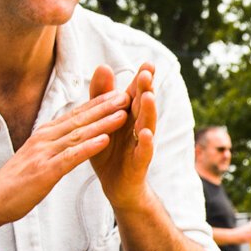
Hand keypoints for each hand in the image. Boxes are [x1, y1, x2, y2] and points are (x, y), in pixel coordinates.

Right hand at [0, 80, 129, 231]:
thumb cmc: (15, 182)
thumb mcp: (36, 156)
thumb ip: (52, 144)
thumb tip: (67, 135)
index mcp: (44, 134)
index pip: (74, 115)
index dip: (96, 103)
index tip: (116, 93)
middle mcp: (44, 138)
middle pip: (79, 119)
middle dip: (104, 107)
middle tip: (126, 95)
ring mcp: (44, 153)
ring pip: (79, 134)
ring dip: (102, 123)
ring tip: (123, 114)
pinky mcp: (45, 171)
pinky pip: (71, 157)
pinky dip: (89, 147)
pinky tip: (105, 141)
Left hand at [89, 64, 158, 212]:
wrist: (116, 187)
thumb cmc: (109, 151)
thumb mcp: (101, 121)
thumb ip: (101, 95)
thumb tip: (104, 66)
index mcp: (128, 116)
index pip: (135, 93)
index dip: (142, 79)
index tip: (148, 62)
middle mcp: (137, 127)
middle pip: (143, 106)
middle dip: (146, 89)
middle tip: (147, 73)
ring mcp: (140, 145)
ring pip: (146, 125)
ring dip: (148, 111)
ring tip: (148, 97)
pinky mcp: (138, 164)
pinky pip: (143, 152)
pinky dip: (146, 143)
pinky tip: (146, 134)